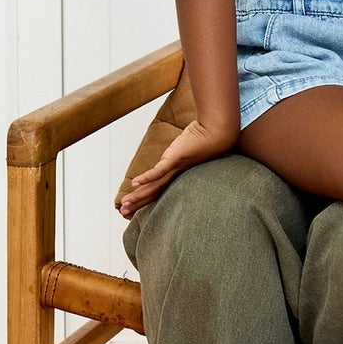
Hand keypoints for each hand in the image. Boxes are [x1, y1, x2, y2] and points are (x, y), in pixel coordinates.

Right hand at [119, 119, 236, 215]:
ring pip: (154, 186)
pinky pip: (159, 171)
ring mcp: (176, 168)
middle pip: (154, 192)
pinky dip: (146, 178)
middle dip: (138, 202)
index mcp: (180, 174)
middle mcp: (178, 175)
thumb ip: (182, 150)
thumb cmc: (208, 137)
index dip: (146, 197)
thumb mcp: (190, 146)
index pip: (160, 189)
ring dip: (138, 196)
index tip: (134, 205)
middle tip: (123, 212)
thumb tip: (180, 148)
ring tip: (125, 205)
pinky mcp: (176, 158)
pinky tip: (135, 185)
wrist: (219, 131)